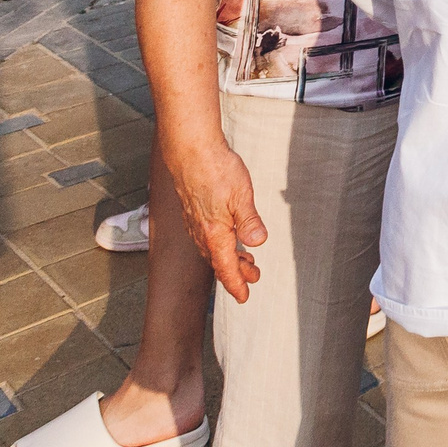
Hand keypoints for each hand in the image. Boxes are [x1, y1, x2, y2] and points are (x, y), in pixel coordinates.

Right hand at [166, 134, 266, 300]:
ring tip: (246, 259)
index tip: (244, 296)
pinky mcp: (193, 210)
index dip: (236, 283)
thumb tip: (257, 242)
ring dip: (229, 257)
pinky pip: (206, 236)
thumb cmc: (216, 169)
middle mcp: (201, 231)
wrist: (190, 150)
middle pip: (219, 260)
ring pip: (212, 248)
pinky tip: (228, 236)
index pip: (226, 266)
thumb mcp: (241, 196)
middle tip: (254, 277)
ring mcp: (195, 221)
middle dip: (237, 271)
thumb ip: (249, 221)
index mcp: (214, 232)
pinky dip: (219, 244)